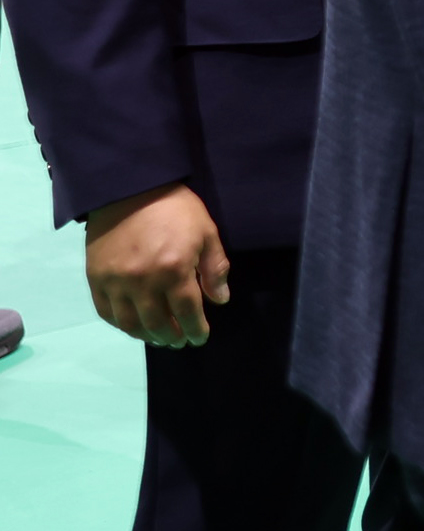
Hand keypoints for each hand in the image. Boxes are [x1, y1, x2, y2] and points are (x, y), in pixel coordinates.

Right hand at [86, 183, 228, 346]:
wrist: (131, 189)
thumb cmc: (176, 209)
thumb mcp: (206, 233)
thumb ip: (214, 269)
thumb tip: (220, 300)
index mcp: (174, 269)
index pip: (188, 311)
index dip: (196, 329)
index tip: (200, 337)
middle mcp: (143, 281)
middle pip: (158, 323)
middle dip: (172, 337)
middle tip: (180, 341)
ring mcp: (115, 282)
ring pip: (131, 323)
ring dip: (147, 336)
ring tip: (159, 338)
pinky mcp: (95, 279)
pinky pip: (106, 312)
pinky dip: (121, 325)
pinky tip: (133, 326)